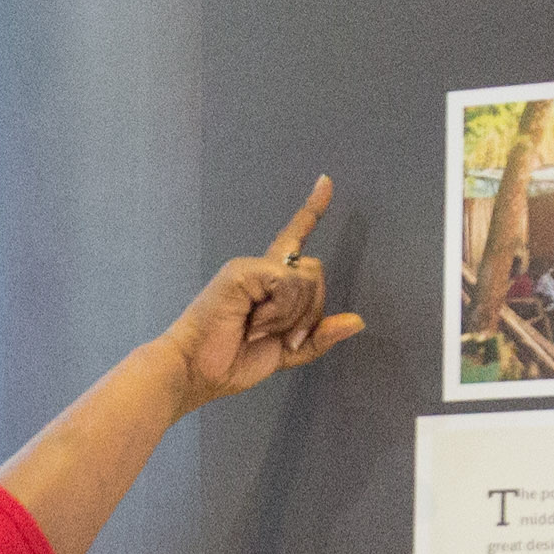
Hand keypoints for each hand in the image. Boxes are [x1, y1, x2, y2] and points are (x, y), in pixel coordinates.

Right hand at [150, 178, 366, 408]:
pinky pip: (287, 283)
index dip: (312, 210)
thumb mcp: (287, 352)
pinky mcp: (243, 270)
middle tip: (282, 337)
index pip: (295, 239)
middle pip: (315, 273)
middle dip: (309, 312)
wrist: (195, 372)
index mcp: (270, 283)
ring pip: (306, 279)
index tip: (325, 181)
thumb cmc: (230, 362)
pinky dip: (279, 310)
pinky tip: (254, 322)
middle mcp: (262, 269)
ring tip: (258, 330)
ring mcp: (251, 267)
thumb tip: (358, 321)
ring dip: (292, 316)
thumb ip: (320, 336)